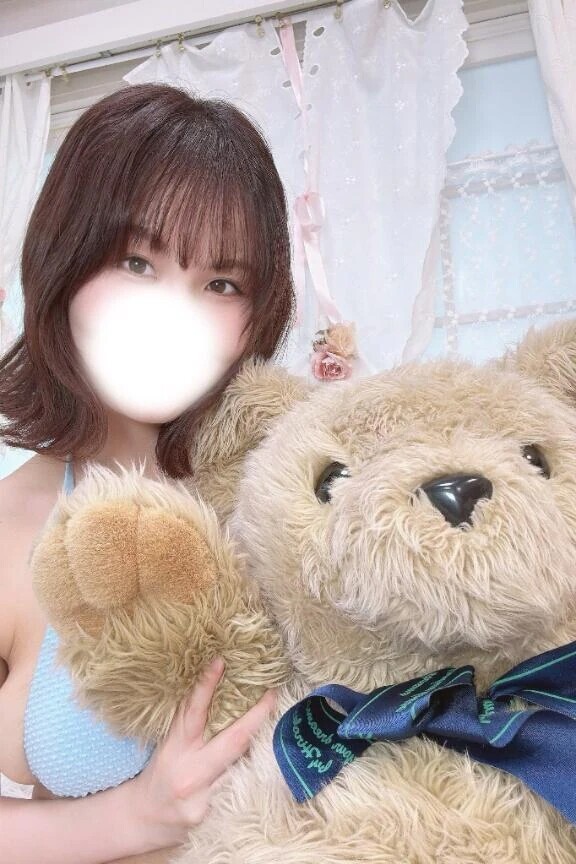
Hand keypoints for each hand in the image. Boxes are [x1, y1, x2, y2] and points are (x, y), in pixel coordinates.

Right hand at [126, 657, 277, 850]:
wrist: (143, 819)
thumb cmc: (160, 774)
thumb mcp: (169, 744)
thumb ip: (190, 722)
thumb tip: (217, 685)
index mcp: (175, 748)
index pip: (192, 712)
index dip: (206, 686)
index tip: (221, 661)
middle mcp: (189, 773)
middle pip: (232, 741)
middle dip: (256, 717)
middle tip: (273, 694)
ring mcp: (202, 799)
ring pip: (243, 768)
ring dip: (263, 749)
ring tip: (282, 728)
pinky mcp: (212, 819)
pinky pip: (242, 793)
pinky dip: (256, 778)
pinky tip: (271, 768)